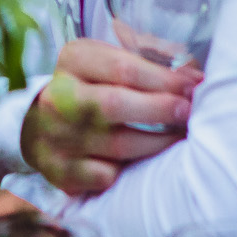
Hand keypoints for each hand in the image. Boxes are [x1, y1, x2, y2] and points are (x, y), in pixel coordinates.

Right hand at [20, 39, 201, 194]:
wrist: (41, 124)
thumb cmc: (92, 87)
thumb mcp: (110, 60)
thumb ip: (151, 61)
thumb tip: (195, 77)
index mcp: (72, 61)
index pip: (123, 68)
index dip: (164, 79)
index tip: (194, 86)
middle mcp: (58, 98)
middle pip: (115, 104)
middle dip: (161, 109)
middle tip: (188, 112)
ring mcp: (57, 136)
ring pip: (118, 145)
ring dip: (157, 143)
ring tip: (179, 137)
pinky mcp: (60, 170)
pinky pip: (105, 177)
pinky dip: (129, 172)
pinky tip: (146, 165)